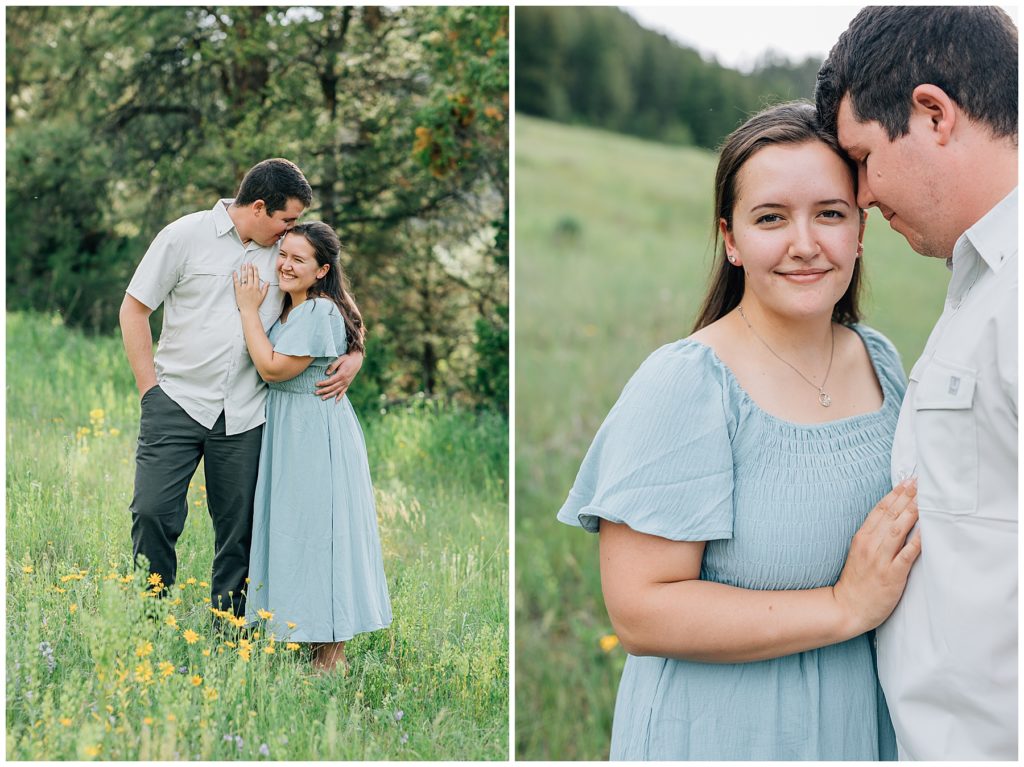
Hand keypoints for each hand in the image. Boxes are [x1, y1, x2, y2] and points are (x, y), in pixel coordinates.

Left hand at [232, 263, 268, 312]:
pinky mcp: (238, 291)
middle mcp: (250, 287)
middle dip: (249, 268)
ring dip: (243, 270)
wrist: (249, 310)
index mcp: (256, 287)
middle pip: (250, 275)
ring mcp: (244, 288)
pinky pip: (236, 282)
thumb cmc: (256, 304)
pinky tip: (235, 272)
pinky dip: (235, 277)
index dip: (255, 270)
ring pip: (243, 277)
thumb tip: (268, 282)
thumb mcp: (262, 296)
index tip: (254, 266)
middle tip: (248, 263)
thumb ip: (265, 288)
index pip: (256, 277)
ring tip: (243, 265)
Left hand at [315, 350, 363, 400]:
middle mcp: (344, 380)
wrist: (357, 360)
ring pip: (337, 391)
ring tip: (322, 398)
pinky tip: (336, 402)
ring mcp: (346, 383)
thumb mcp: (340, 359)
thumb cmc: (347, 359)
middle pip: (332, 387)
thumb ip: (333, 366)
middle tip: (316, 393)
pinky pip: (343, 392)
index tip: (316, 384)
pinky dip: (339, 397)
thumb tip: (326, 373)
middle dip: (324, 390)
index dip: (323, 383)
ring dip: (329, 395)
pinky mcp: (347, 384)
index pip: (330, 381)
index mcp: (341, 374)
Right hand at [832, 479, 920, 634]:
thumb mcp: (858, 553)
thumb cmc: (856, 581)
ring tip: (925, 499)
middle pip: (891, 515)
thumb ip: (873, 536)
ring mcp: (880, 559)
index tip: (908, 482)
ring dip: (912, 513)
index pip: (880, 510)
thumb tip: (892, 519)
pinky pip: (907, 555)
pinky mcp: (891, 575)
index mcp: (862, 537)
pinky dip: (917, 541)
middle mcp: (870, 545)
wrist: (847, 607)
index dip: (895, 494)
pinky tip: (927, 531)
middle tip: (920, 483)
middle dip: (906, 497)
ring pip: (898, 530)